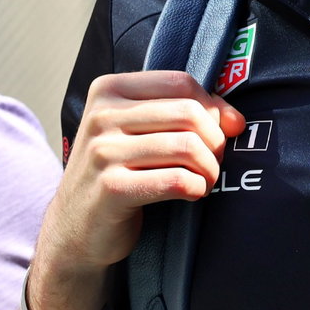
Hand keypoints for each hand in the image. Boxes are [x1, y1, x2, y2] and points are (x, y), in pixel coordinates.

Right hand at [26, 71, 244, 309]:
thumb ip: (183, 114)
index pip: (180, 83)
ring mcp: (102, 152)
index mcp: (108, 90)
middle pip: (188, 112)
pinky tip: (192, 193)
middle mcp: (101, 115)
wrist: (75, 227)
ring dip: (209, 168)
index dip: (212, 107)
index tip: (220, 131)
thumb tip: (234, 120)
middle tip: (213, 162)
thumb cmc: (116, 174)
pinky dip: (196, 187)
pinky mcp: (111, 189)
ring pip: (186, 146)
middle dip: (215, 141)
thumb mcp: (138, 132)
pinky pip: (176, 180)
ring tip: (204, 179)